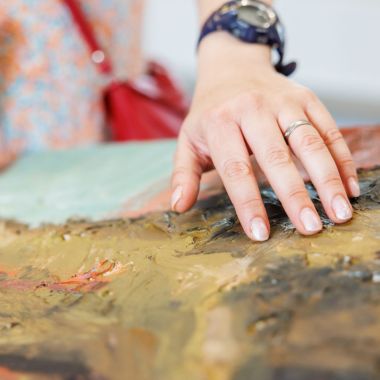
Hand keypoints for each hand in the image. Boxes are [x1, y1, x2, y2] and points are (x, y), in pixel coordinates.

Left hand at [171, 34, 358, 240]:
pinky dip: (341, 159)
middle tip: (310, 229)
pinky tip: (349, 186)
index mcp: (220, 123)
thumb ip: (183, 174)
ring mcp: (283, 102)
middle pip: (277, 157)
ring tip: (339, 213)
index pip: (235, 170)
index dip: (248, 203)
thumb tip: (179, 207)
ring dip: (327, 180)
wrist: (231, 67)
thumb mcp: (188, 140)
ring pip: (309, 143)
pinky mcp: (306, 98)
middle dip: (295, 196)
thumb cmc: (209, 113)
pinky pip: (328, 129)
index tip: (260, 234)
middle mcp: (252, 110)